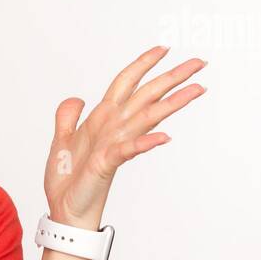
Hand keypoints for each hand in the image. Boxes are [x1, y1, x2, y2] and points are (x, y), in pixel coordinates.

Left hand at [44, 45, 205, 227]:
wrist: (64, 210)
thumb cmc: (68, 181)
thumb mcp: (60, 140)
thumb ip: (68, 116)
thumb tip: (78, 97)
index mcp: (101, 119)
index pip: (126, 84)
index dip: (142, 65)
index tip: (164, 49)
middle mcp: (113, 128)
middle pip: (146, 95)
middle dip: (172, 78)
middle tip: (199, 63)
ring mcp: (114, 145)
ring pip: (146, 117)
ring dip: (172, 102)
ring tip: (198, 89)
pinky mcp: (107, 163)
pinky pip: (128, 149)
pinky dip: (145, 143)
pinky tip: (164, 137)